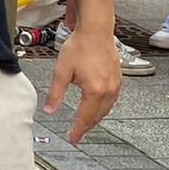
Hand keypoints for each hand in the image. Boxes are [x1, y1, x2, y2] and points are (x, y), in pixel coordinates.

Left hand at [44, 17, 122, 143]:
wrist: (95, 31)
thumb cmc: (80, 47)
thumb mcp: (61, 72)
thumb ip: (55, 94)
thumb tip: (49, 110)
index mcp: (94, 90)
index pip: (85, 118)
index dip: (78, 130)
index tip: (73, 138)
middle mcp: (108, 90)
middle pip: (97, 116)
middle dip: (87, 126)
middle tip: (77, 133)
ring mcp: (115, 84)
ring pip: (106, 109)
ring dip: (96, 118)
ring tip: (85, 123)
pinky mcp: (118, 79)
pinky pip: (112, 100)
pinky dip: (103, 107)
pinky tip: (97, 107)